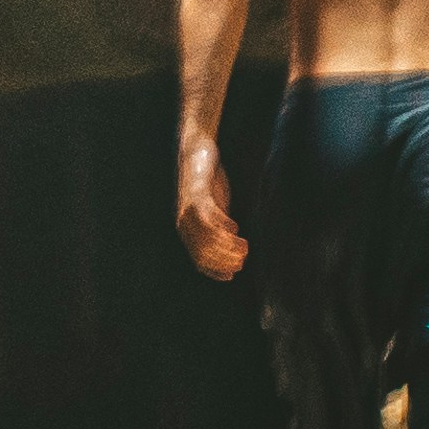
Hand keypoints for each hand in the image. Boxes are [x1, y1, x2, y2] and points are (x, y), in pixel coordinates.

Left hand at [176, 142, 246, 279]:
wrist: (196, 153)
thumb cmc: (206, 184)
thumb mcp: (212, 210)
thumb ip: (218, 227)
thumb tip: (231, 245)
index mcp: (186, 230)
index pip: (199, 261)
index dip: (215, 271)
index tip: (232, 275)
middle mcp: (185, 223)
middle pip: (204, 253)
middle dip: (224, 261)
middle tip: (242, 260)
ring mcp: (190, 210)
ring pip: (208, 238)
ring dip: (227, 246)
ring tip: (244, 247)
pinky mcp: (198, 196)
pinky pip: (210, 217)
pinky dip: (223, 225)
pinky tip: (235, 226)